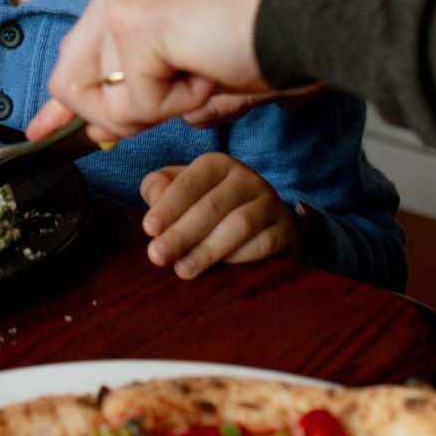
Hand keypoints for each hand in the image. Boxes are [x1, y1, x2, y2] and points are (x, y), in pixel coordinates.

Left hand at [29, 0, 304, 141]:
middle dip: (122, 112)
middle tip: (188, 88)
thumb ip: (143, 91)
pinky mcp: (135, 24)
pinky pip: (135, 104)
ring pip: (106, 99)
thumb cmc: (271, 32)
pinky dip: (177, 104)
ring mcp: (121, 0)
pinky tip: (210, 67)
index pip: (77, 50)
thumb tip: (97, 130)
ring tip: (208, 66)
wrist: (316, 7)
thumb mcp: (192, 64)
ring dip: (162, 106)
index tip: (41, 131)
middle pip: (74, 80)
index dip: (66, 100)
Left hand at [140, 154, 298, 278]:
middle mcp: (248, 179)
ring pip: (240, 224)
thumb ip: (161, 189)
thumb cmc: (209, 207)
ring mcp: (270, 204)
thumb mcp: (182, 192)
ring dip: (208, 249)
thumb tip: (153, 194)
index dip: (169, 205)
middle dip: (182, 232)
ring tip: (182, 269)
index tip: (149, 228)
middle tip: (157, 256)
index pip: (192, 181)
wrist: (262, 225)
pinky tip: (219, 270)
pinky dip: (239, 257)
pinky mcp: (286, 230)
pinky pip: (263, 244)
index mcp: (218, 165)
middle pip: (213, 206)